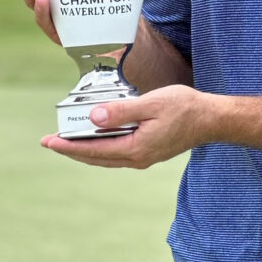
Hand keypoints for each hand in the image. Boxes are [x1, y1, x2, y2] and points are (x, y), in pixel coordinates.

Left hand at [39, 85, 214, 168]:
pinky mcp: (150, 152)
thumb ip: (122, 111)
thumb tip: (94, 116)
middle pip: (96, 157)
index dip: (69, 145)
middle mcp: (137, 158)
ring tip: (68, 141)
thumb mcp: (152, 103)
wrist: (211, 119)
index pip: (94, 149)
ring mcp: (144, 157)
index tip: (50, 141)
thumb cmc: (185, 107)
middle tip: (50, 142)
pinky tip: (98, 139)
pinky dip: (102, 148)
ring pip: (106, 157)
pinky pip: (117, 154)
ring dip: (85, 150)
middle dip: (72, 150)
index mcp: (136, 148)